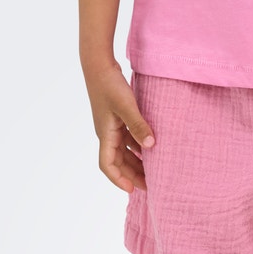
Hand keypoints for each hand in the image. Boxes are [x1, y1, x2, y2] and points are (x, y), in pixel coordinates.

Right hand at [83, 61, 154, 192]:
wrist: (98, 64)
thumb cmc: (109, 84)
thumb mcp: (126, 105)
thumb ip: (138, 125)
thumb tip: (151, 145)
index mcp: (105, 135)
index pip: (108, 165)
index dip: (118, 179)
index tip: (132, 190)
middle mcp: (107, 134)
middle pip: (118, 162)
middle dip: (132, 175)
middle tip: (150, 186)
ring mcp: (112, 127)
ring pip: (124, 152)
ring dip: (136, 163)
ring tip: (153, 172)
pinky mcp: (117, 119)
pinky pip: (128, 139)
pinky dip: (138, 147)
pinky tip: (151, 150)